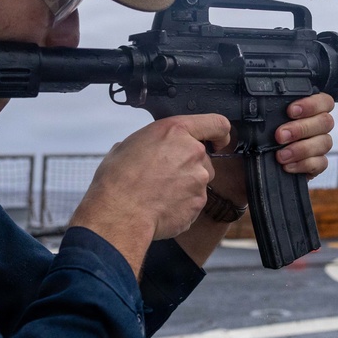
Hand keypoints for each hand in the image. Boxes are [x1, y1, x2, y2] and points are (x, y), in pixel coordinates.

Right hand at [68, 114, 230, 274]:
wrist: (120, 213)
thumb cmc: (118, 180)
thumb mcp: (127, 145)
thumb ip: (150, 143)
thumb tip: (146, 150)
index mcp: (175, 131)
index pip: (216, 124)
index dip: (219, 134)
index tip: (218, 141)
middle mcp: (193, 152)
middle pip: (202, 157)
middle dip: (187, 166)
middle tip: (162, 176)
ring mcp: (198, 179)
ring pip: (198, 180)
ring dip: (184, 186)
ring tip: (158, 193)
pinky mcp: (198, 203)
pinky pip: (193, 201)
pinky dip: (181, 204)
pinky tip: (160, 206)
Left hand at [176, 93, 335, 265]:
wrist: (230, 175)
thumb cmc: (237, 144)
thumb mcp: (242, 122)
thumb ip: (256, 108)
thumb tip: (254, 95)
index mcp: (296, 110)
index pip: (321, 100)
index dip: (311, 103)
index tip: (291, 110)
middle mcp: (308, 127)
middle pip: (325, 121)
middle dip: (303, 128)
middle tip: (279, 136)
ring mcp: (312, 147)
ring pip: (325, 142)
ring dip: (302, 148)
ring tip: (280, 155)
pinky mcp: (310, 167)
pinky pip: (320, 164)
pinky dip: (304, 164)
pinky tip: (286, 167)